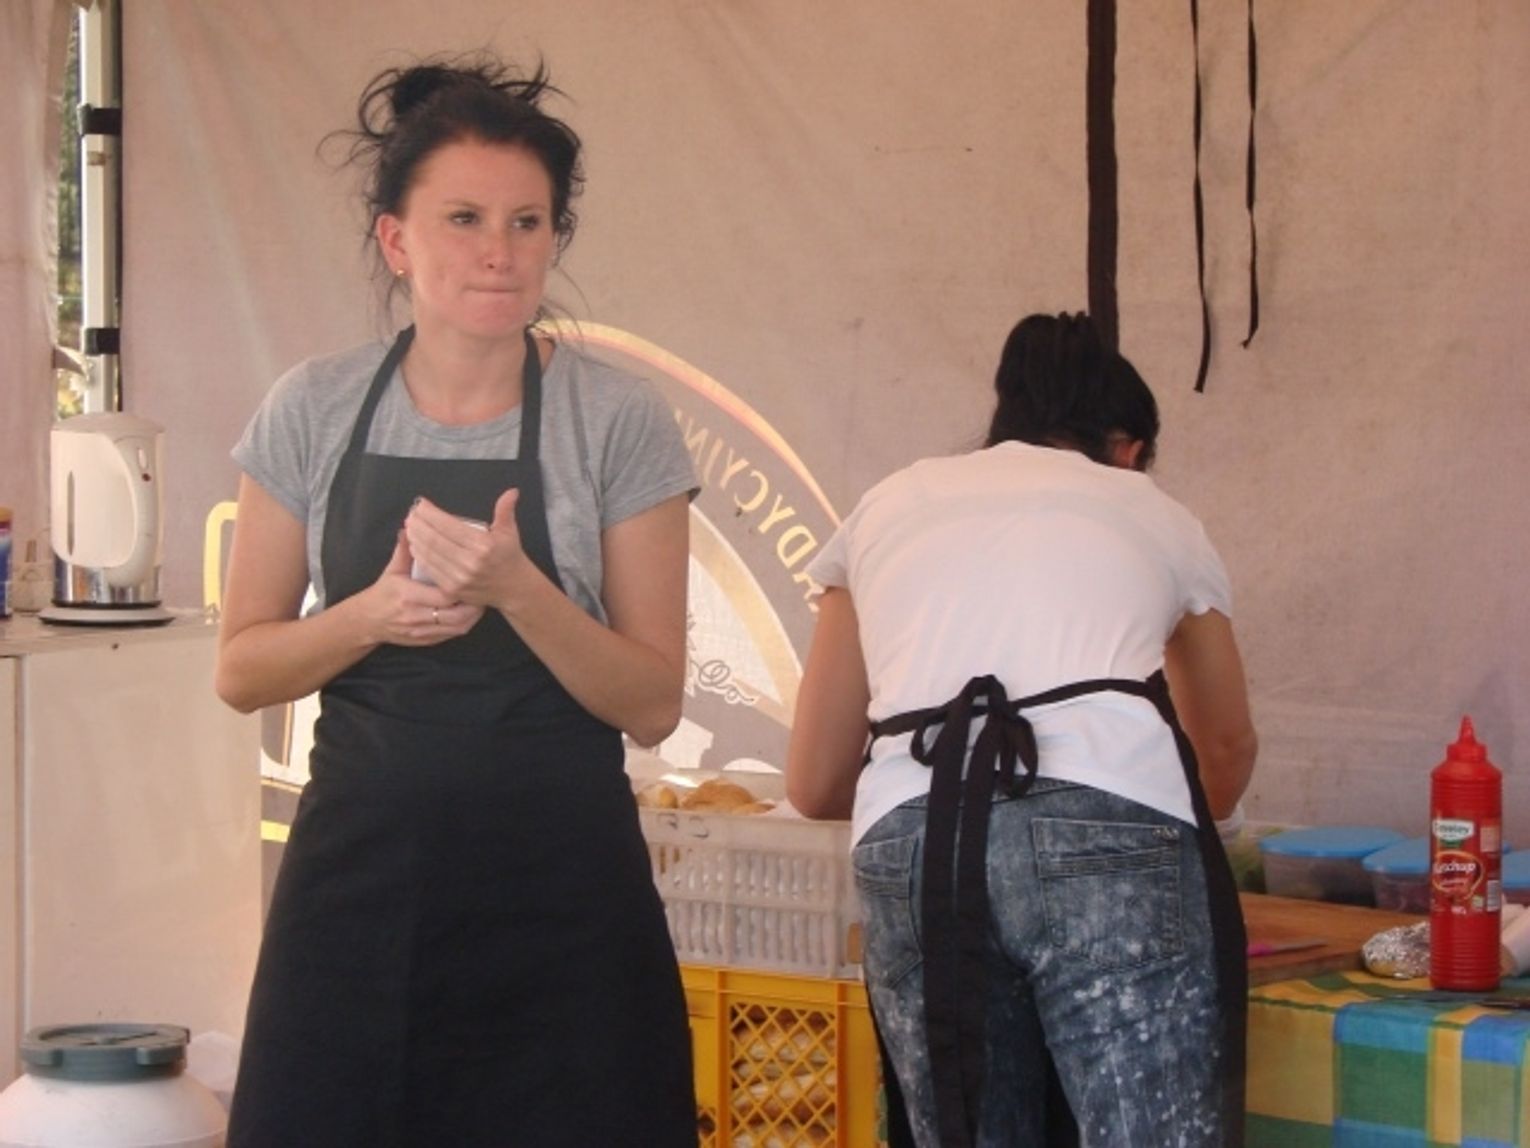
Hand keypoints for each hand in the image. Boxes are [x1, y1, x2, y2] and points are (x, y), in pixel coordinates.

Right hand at [364, 530, 483, 645]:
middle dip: (472, 605)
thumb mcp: (392, 570)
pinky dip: (463, 624)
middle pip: (455, 615)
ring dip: (472, 616)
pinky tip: (470, 614)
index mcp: (409, 596)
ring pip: (457, 628)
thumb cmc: (383, 593)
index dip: (461, 588)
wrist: (368, 621)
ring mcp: (422, 631)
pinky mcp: (426, 641)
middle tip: (481, 590)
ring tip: (479, 602)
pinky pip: (451, 635)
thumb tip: (411, 526)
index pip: (444, 595)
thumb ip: (404, 550)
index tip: (470, 577)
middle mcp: (416, 616)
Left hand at [405, 490, 537, 610]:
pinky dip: (419, 555)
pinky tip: (414, 545)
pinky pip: (430, 569)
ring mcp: (459, 577)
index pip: (448, 525)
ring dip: (415, 538)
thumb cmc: (509, 557)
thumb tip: (512, 491)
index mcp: (483, 545)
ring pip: (429, 554)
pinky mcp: (452, 589)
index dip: (430, 514)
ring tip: (409, 526)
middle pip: (434, 539)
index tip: (421, 505)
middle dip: (418, 524)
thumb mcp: (510, 532)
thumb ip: (505, 510)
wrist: (514, 589)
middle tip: (411, 514)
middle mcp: (470, 562)